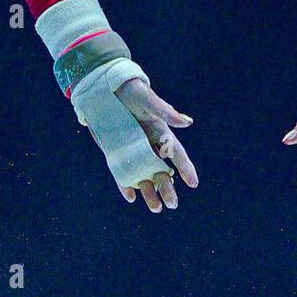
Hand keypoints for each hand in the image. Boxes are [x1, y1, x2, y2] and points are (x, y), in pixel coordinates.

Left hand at [110, 79, 197, 212]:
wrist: (102, 87)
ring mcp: (131, 150)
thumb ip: (165, 111)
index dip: (185, 168)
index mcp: (160, 131)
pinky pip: (121, 172)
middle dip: (167, 187)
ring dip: (149, 192)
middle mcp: (148, 144)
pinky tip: (130, 196)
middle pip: (161, 169)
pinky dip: (125, 184)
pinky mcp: (115, 152)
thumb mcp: (146, 98)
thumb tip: (188, 123)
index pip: (176, 153)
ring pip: (143, 175)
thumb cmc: (129, 89)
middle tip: (173, 204)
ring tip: (155, 209)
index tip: (193, 183)